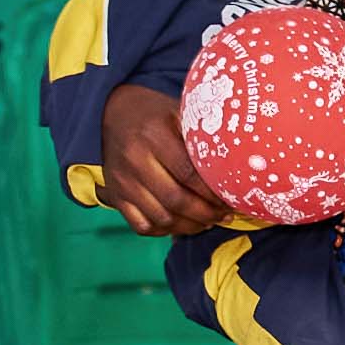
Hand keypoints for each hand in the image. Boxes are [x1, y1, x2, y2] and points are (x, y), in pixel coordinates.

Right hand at [93, 81, 222, 238]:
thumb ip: (201, 135)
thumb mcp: (178, 113)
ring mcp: (123, 182)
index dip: (212, 192)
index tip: (230, 198)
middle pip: (176, 200)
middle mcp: (135, 161)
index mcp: (154, 136)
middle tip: (224, 215)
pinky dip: (164, 231)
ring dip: (189, 226)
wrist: (110, 114)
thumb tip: (234, 160)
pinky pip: (142, 226)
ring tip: (207, 222)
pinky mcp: (116, 197)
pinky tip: (181, 225)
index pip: (188, 174)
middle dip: (205, 213)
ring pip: (161, 218)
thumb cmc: (153, 114)